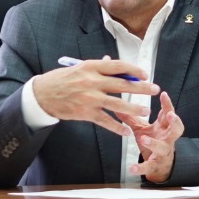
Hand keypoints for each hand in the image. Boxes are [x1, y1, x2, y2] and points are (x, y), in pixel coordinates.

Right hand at [30, 56, 156, 135]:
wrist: (43, 95)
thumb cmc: (62, 80)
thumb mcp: (79, 68)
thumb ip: (98, 68)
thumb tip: (115, 66)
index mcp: (91, 67)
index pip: (118, 66)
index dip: (134, 70)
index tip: (145, 74)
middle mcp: (92, 82)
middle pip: (123, 84)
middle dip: (142, 88)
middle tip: (154, 90)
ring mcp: (90, 98)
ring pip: (118, 104)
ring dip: (134, 108)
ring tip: (145, 111)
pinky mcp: (86, 113)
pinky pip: (106, 121)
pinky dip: (117, 127)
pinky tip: (126, 132)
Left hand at [126, 91, 183, 183]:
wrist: (159, 166)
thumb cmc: (153, 142)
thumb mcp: (142, 128)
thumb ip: (131, 118)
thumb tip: (118, 106)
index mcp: (163, 128)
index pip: (168, 114)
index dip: (167, 104)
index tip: (164, 94)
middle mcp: (166, 139)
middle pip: (177, 130)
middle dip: (175, 122)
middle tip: (171, 115)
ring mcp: (162, 152)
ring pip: (162, 147)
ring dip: (154, 143)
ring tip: (144, 138)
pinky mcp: (155, 165)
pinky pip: (149, 166)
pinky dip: (141, 168)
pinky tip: (132, 168)